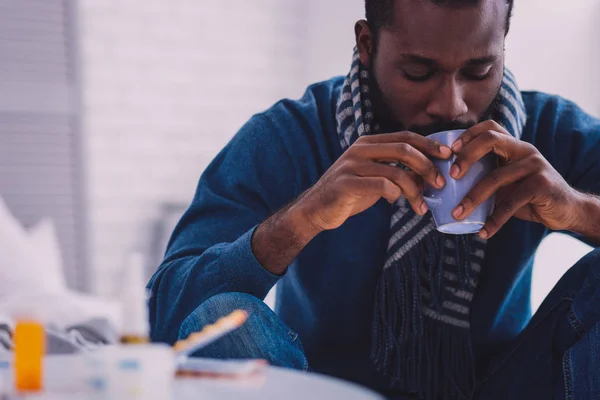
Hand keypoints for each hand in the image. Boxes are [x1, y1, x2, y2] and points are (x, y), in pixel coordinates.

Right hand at [297, 132, 451, 230]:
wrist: (317, 209)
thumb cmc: (350, 193)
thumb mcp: (375, 176)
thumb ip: (396, 170)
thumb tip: (428, 174)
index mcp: (368, 143)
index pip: (405, 137)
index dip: (429, 144)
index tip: (448, 156)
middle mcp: (360, 150)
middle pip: (404, 150)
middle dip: (427, 166)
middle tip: (440, 183)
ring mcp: (351, 166)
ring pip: (396, 172)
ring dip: (414, 190)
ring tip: (420, 205)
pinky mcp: (346, 184)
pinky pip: (382, 186)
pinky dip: (395, 195)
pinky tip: (393, 202)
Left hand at [450, 120, 579, 238]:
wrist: (567, 209)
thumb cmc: (528, 196)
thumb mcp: (506, 183)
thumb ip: (486, 179)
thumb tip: (447, 189)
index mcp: (514, 146)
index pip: (489, 128)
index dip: (468, 135)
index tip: (450, 151)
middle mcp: (524, 150)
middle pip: (490, 140)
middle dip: (466, 156)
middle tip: (450, 177)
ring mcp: (535, 165)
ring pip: (495, 177)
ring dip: (473, 198)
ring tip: (457, 214)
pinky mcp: (542, 185)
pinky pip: (511, 202)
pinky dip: (494, 220)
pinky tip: (483, 232)